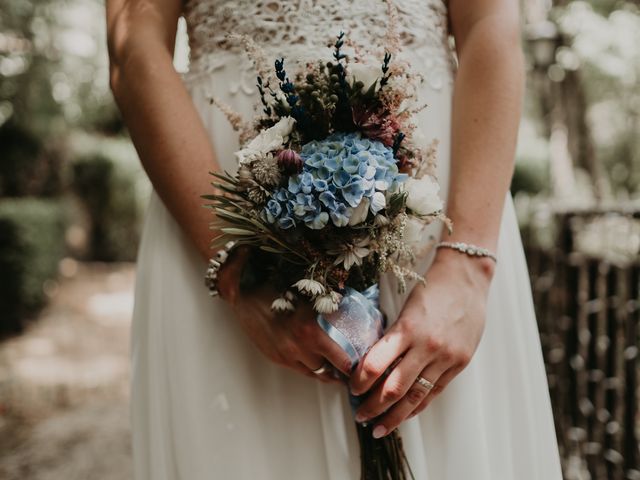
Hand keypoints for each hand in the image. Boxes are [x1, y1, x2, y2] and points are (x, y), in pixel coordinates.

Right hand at [217, 248, 351, 382]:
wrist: (245, 289)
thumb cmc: (277, 284)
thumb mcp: (310, 293)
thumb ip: (330, 306)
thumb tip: (351, 309)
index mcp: (311, 330)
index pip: (342, 360)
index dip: (354, 365)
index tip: (363, 363)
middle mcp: (298, 347)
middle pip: (329, 371)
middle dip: (341, 371)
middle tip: (353, 369)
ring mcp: (284, 355)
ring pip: (313, 373)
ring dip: (325, 371)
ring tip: (336, 369)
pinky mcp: (274, 357)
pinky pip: (298, 369)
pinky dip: (309, 367)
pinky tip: (315, 360)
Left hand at [349, 248, 494, 436]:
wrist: (467, 279)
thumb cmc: (431, 289)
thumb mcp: (405, 310)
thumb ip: (392, 338)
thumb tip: (370, 365)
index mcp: (407, 329)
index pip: (375, 365)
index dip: (359, 381)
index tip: (350, 388)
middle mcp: (426, 346)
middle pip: (393, 388)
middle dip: (372, 406)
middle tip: (359, 415)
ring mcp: (445, 357)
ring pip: (415, 397)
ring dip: (394, 416)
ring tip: (378, 427)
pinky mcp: (459, 363)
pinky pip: (435, 392)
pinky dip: (418, 407)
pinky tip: (405, 415)